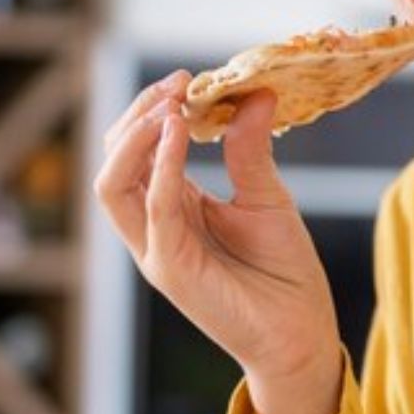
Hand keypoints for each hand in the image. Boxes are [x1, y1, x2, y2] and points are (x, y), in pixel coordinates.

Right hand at [92, 73, 344, 413]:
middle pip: (112, 164)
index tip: (187, 78)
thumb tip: (254, 94)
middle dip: (135, 116)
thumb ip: (249, 150)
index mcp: (171, 210)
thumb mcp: (266, 197)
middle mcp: (153, 229)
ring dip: (135, 138)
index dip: (151, 111)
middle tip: (177, 83)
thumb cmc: (283, 275)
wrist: (302, 336)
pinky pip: (153, 210)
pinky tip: (179, 133)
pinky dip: (160, 167)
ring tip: (170, 104)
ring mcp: (156, 250)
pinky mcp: (172, 269)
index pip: (135, 153)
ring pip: (112, 187)